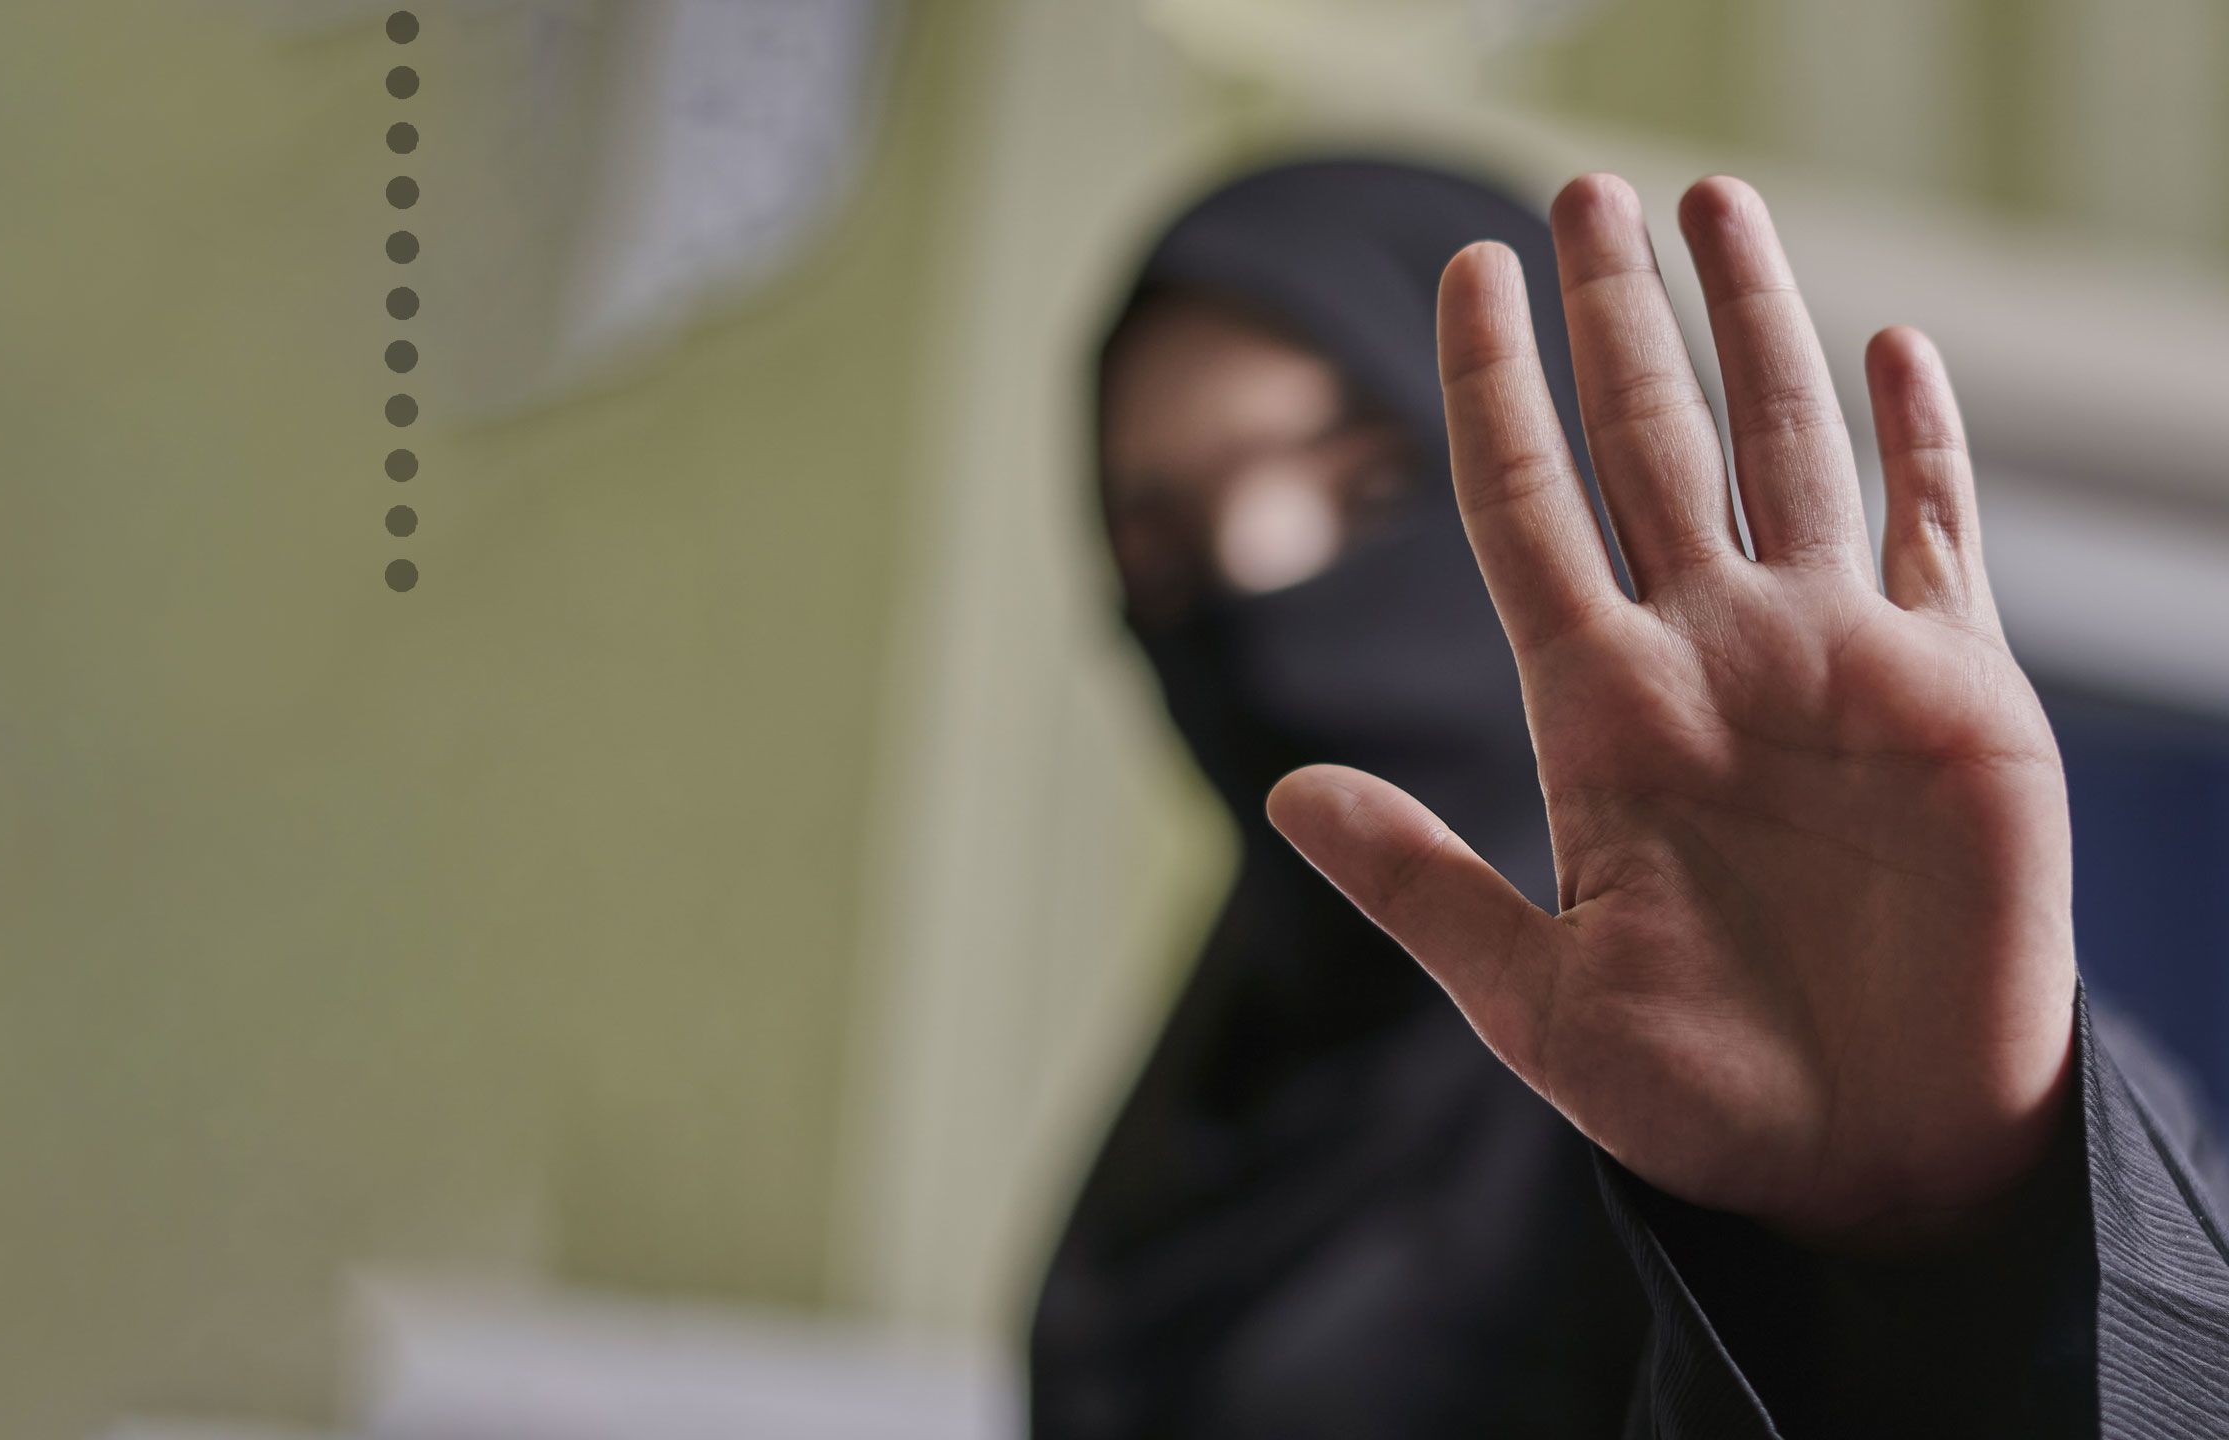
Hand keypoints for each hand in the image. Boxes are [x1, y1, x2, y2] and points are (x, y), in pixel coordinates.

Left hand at [1266, 175, 2076, 1252]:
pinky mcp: (1958, 694)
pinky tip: (1894, 346)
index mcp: (1599, 713)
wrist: (1871, 1160)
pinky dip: (1923, 441)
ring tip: (1713, 202)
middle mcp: (1709, 657)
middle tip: (1582, 192)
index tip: (1462, 271)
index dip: (1492, 388)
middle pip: (1650, 441)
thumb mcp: (1534, 1001)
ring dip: (1754, 324)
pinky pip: (1935, 533)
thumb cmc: (1700, 1100)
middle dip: (1617, 317)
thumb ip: (1419, 885)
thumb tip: (1283, 794)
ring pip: (1784, 448)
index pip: (1527, 506)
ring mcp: (1833, 661)